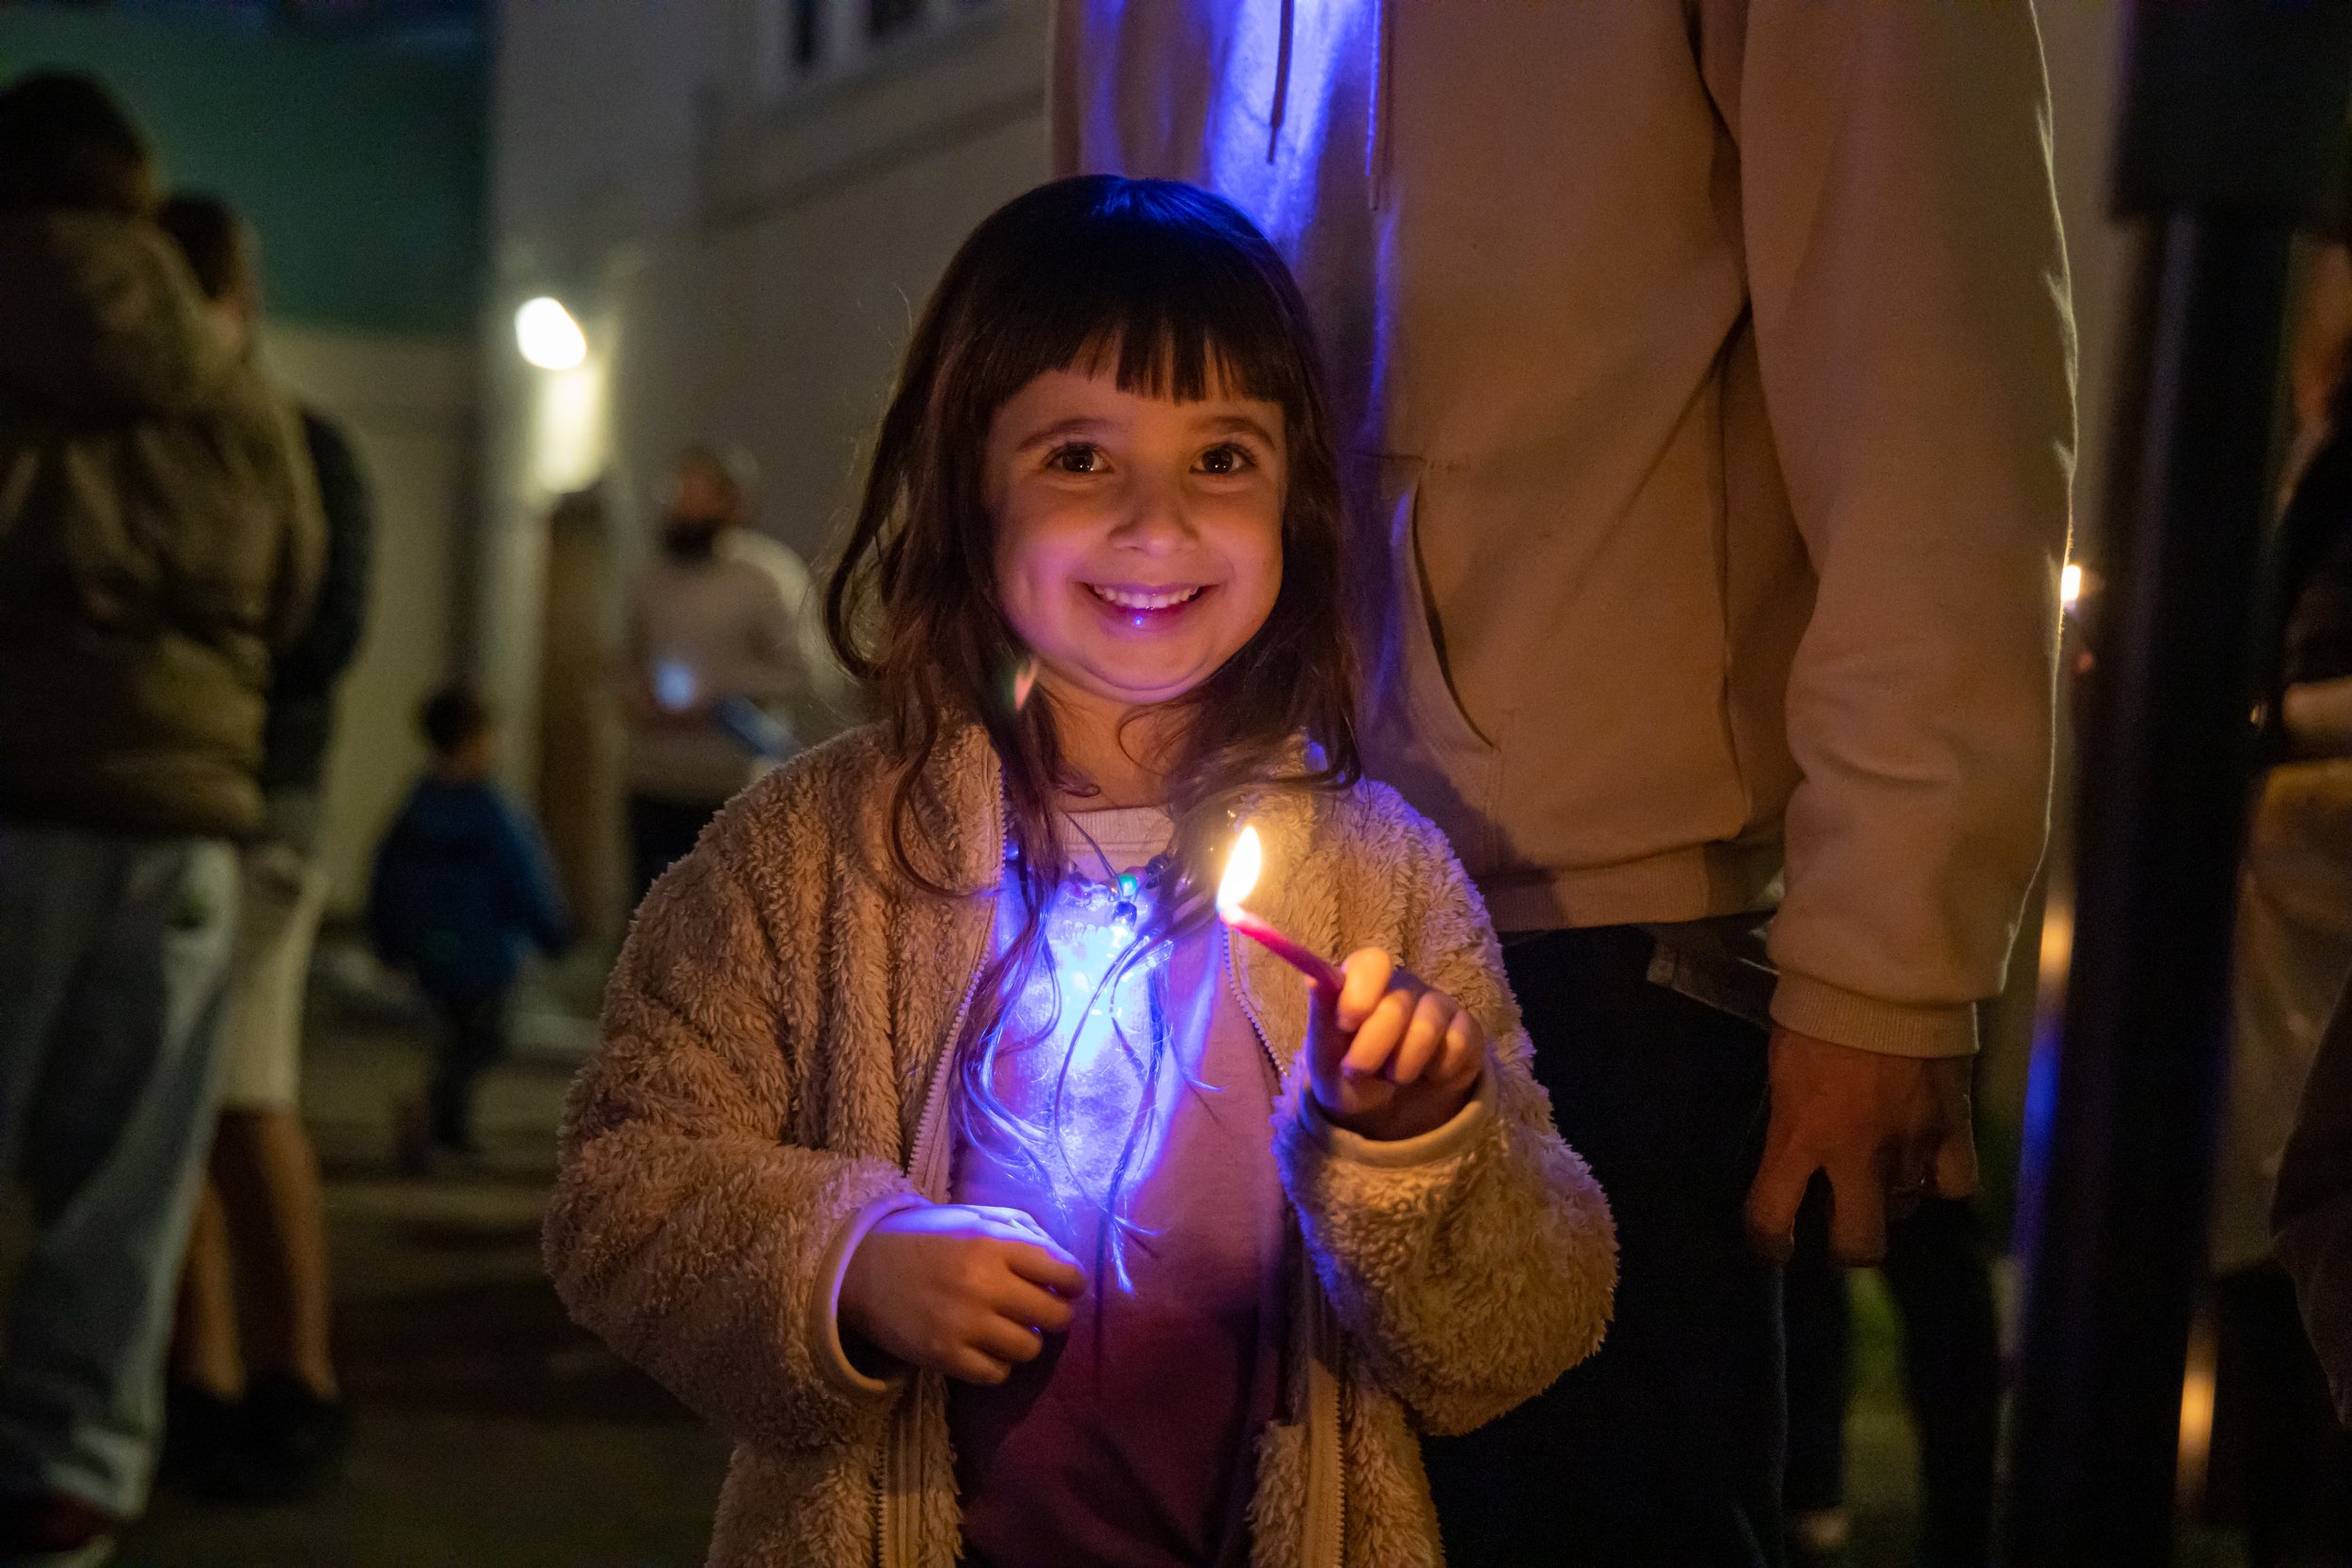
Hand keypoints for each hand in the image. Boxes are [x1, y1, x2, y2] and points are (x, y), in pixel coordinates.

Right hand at [838, 1204, 1084, 1384]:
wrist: (861, 1269)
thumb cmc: (926, 1238)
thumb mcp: (972, 1217)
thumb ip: (1020, 1229)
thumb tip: (1062, 1260)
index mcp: (993, 1243)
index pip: (1063, 1271)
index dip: (1073, 1283)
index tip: (1067, 1287)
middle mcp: (984, 1284)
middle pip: (1054, 1316)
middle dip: (1056, 1315)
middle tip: (1041, 1311)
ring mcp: (964, 1324)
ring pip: (1029, 1348)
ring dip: (1025, 1340)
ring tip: (1008, 1328)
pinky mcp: (944, 1356)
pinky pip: (997, 1374)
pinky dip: (997, 1364)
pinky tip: (985, 1347)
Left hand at [1305, 949, 1485, 1141]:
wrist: (1387, 1115)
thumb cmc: (1350, 1077)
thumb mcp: (1325, 1058)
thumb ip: (1321, 1018)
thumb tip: (1312, 976)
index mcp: (1363, 984)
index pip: (1371, 962)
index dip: (1360, 990)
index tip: (1346, 1024)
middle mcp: (1402, 987)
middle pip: (1397, 1002)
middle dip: (1373, 1046)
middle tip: (1359, 1071)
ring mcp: (1437, 1005)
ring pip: (1429, 1024)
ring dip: (1405, 1065)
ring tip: (1394, 1078)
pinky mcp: (1467, 1029)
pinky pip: (1458, 1043)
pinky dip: (1439, 1070)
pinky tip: (1429, 1074)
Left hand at [1744, 1027, 1976, 1266]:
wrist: (1883, 974)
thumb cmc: (1818, 1012)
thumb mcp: (1783, 1069)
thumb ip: (1792, 1120)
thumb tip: (1796, 1149)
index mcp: (1800, 1135)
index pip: (1773, 1216)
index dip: (1768, 1243)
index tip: (1773, 1246)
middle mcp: (1856, 1154)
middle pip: (1859, 1243)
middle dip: (1847, 1247)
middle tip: (1841, 1228)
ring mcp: (1910, 1144)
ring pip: (1905, 1211)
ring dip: (1890, 1200)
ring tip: (1881, 1174)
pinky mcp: (1953, 1126)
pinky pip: (1954, 1184)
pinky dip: (1940, 1182)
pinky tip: (1926, 1163)